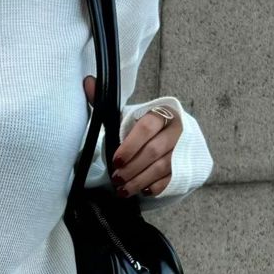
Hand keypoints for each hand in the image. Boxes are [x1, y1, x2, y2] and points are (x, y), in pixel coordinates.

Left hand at [83, 76, 181, 196]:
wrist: (171, 136)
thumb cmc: (143, 127)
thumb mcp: (126, 114)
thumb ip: (106, 101)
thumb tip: (88, 82)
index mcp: (162, 113)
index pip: (147, 127)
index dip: (130, 145)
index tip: (116, 160)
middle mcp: (176, 130)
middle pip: (154, 151)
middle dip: (132, 168)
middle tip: (116, 178)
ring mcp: (182, 150)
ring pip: (162, 167)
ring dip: (139, 180)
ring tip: (123, 189)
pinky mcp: (185, 167)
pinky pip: (170, 179)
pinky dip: (154, 187)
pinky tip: (142, 190)